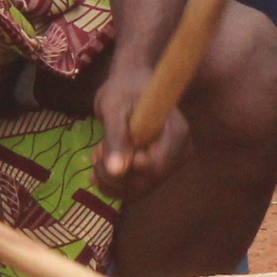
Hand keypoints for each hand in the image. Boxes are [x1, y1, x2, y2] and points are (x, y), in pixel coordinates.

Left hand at [90, 55, 188, 192]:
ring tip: (99, 153)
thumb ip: (116, 138)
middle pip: (145, 183)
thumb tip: (116, 170)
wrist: (130, 85)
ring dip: (109, 179)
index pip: (154, 168)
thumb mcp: (115, 108)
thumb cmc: (124, 89)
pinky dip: (112, 184)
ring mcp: (169, 165)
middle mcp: (179, 154)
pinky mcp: (157, 172)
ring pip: (137, 191)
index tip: (104, 148)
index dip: (126, 167)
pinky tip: (101, 165)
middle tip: (96, 150)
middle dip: (113, 174)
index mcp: (177, 134)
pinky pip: (134, 191)